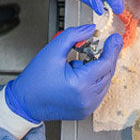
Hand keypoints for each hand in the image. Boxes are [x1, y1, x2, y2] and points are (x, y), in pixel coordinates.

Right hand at [4, 25, 122, 121]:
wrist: (24, 102)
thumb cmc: (35, 79)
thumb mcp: (52, 51)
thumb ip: (73, 35)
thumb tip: (91, 28)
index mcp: (80, 85)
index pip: (105, 64)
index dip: (112, 49)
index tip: (115, 38)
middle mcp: (87, 99)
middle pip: (108, 73)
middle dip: (107, 57)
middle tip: (107, 44)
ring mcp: (87, 108)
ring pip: (105, 83)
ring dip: (101, 69)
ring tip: (82, 62)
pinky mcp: (85, 112)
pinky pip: (98, 92)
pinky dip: (96, 81)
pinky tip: (81, 74)